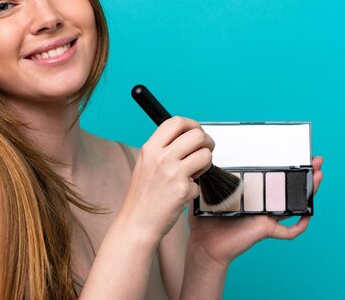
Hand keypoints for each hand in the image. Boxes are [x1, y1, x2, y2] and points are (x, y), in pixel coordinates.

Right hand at [120, 116, 214, 245]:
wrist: (137, 223)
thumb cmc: (142, 196)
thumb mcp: (145, 164)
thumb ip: (163, 149)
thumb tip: (187, 137)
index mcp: (150, 148)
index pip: (176, 122)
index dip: (192, 124)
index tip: (196, 132)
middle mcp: (160, 157)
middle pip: (197, 135)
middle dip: (207, 142)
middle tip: (204, 151)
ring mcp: (172, 173)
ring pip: (205, 155)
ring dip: (206, 164)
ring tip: (195, 174)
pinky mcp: (182, 190)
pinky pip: (201, 182)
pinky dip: (195, 189)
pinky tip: (183, 194)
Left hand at [186, 156, 324, 268]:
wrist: (204, 244)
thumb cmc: (204, 221)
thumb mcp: (206, 193)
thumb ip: (207, 177)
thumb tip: (202, 157)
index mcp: (249, 194)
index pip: (269, 177)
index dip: (281, 166)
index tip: (291, 152)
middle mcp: (261, 204)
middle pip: (287, 187)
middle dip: (303, 174)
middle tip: (315, 160)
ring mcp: (265, 217)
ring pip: (294, 204)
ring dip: (309, 191)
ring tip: (319, 175)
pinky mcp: (265, 229)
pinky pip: (288, 232)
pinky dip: (299, 226)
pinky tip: (308, 216)